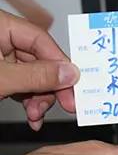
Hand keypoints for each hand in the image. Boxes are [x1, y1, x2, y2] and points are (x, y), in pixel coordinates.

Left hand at [0, 9, 78, 129]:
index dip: (60, 65)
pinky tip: (32, 115)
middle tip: (65, 106)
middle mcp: (0, 39)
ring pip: (32, 77)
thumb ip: (37, 76)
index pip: (41, 41)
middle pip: (40, 61)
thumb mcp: (1, 78)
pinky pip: (21, 85)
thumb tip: (69, 74)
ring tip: (36, 115)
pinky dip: (28, 101)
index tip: (74, 87)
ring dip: (39, 100)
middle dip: (49, 89)